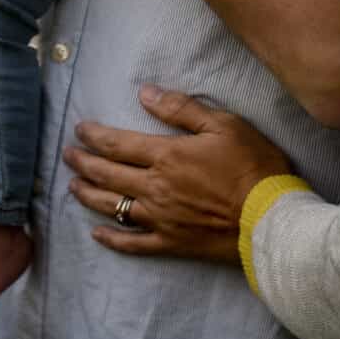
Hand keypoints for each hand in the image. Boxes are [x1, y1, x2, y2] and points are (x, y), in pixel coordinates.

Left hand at [63, 86, 294, 264]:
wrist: (272, 218)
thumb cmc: (253, 166)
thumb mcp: (223, 125)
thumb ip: (181, 109)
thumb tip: (145, 94)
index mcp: (166, 156)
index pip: (118, 144)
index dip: (94, 136)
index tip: (78, 130)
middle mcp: (155, 188)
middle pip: (108, 175)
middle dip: (83, 163)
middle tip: (68, 155)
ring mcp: (161, 219)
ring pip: (113, 207)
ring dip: (88, 195)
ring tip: (72, 186)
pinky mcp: (172, 244)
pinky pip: (133, 244)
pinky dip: (111, 239)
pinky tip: (97, 234)